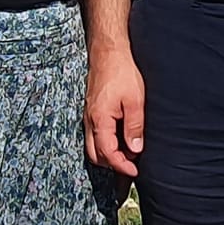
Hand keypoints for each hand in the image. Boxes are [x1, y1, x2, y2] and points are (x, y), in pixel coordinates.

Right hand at [86, 48, 145, 177]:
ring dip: (109, 154)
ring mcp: (89, 116)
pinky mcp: (92, 111)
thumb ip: (134, 127)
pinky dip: (106, 143)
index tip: (135, 172)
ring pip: (93, 146)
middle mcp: (90, 121)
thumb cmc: (122, 72)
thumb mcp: (134, 101)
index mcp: (100, 120)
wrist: (108, 52)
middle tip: (132, 164)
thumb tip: (135, 149)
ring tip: (128, 152)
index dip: (121, 166)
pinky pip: (95, 134)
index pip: (107, 154)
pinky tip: (120, 138)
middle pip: (96, 155)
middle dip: (113, 164)